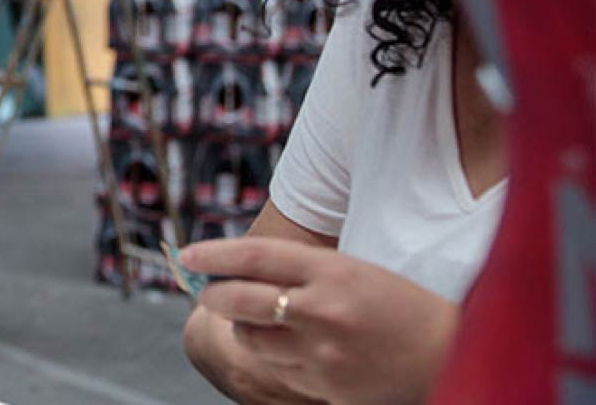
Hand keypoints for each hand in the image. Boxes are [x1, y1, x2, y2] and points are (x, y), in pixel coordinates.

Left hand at [183, 237, 459, 404]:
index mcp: (333, 271)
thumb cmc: (397, 304)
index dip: (213, 254)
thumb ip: (296, 269)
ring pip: (249, 337)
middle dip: (213, 293)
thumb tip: (232, 269)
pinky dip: (270, 353)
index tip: (187, 255)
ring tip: (263, 318)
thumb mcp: (350, 270)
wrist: (451, 353)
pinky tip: (292, 345)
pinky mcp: (323, 386)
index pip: (254, 257)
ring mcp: (322, 353)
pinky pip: (273, 366)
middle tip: (210, 289)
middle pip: (237, 299)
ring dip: (242, 326)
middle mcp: (323, 311)